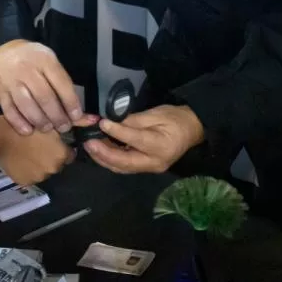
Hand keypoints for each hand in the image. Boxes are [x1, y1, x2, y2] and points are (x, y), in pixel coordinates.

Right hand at [0, 40, 82, 134]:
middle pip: (45, 97)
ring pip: (27, 105)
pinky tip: (28, 131)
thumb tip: (78, 110)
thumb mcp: (49, 61)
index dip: (70, 102)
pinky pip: (9, 111)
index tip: (77, 116)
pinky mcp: (0, 92)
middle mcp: (27, 70)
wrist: (1, 52)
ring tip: (48, 128)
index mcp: (44, 60)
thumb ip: (62, 82)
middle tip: (64, 127)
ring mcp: (12, 81)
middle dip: (57, 116)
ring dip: (40, 121)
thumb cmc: (32, 59)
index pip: (61, 83)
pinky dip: (19, 123)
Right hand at [0, 116, 73, 185]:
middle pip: (56, 163)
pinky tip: (21, 158)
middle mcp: (53, 169)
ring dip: (39, 163)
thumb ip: (77, 121)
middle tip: (38, 144)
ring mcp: (38, 177)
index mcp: (62, 155)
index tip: (51, 140)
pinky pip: (30, 176)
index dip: (61, 146)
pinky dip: (27, 169)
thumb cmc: (26, 124)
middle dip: (50, 155)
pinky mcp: (25, 182)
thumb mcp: (52, 120)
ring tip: (28, 150)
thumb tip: (96, 120)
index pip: (68, 154)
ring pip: (43, 170)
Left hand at [84, 105, 205, 174]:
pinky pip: (125, 166)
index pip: (135, 140)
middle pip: (124, 163)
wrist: (192, 130)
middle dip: (104, 154)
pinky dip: (111, 160)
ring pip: (122, 168)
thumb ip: (135, 120)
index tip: (101, 123)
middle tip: (88, 142)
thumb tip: (113, 122)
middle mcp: (154, 162)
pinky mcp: (145, 168)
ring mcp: (150, 168)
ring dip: (104, 158)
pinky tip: (100, 150)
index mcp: (161, 146)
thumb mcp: (157, 113)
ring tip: (90, 146)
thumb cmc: (175, 119)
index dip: (117, 132)